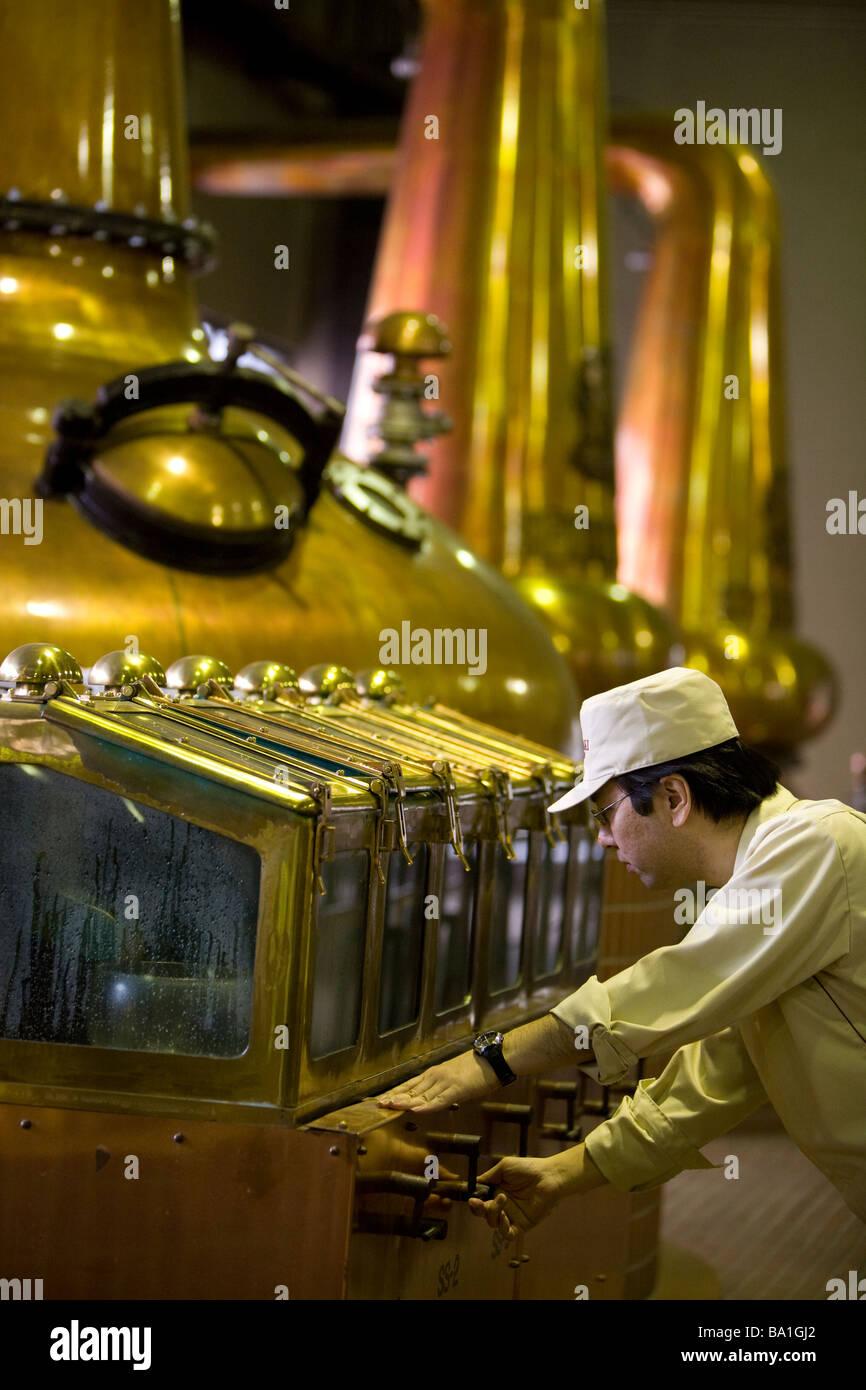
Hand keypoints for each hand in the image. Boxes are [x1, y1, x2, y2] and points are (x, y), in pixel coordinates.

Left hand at [377, 1050, 497, 1112]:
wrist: (495, 1058)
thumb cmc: (478, 1068)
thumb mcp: (455, 1076)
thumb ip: (442, 1086)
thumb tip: (431, 1096)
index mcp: (435, 1072)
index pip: (410, 1084)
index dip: (396, 1092)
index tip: (383, 1098)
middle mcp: (437, 1075)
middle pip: (412, 1089)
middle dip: (395, 1097)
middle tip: (379, 1104)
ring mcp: (446, 1082)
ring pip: (422, 1095)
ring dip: (405, 1101)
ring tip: (391, 1106)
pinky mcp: (457, 1089)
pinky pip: (439, 1100)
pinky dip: (427, 1106)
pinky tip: (416, 1110)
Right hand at [468, 1156, 563, 1240]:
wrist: (548, 1176)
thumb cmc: (528, 1168)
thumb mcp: (504, 1167)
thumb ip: (489, 1176)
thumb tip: (474, 1183)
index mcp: (497, 1192)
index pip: (480, 1202)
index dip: (474, 1202)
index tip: (472, 1198)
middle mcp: (503, 1206)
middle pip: (483, 1214)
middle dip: (478, 1209)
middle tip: (478, 1202)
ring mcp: (512, 1216)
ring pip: (493, 1223)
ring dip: (493, 1213)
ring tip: (502, 1198)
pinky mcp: (522, 1225)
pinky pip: (508, 1233)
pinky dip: (502, 1227)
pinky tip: (504, 1216)